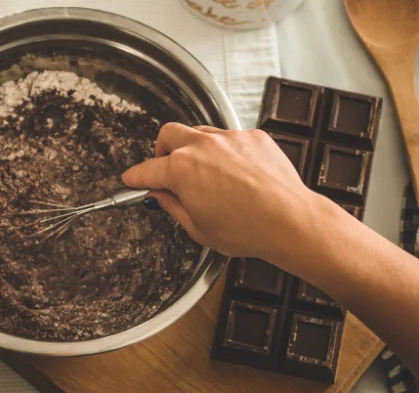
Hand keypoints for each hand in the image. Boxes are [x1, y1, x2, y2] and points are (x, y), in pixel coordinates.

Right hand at [122, 123, 316, 258]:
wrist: (290, 221)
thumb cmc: (246, 230)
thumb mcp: (197, 228)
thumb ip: (172, 206)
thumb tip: (159, 196)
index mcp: (181, 170)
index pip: (147, 169)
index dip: (135, 177)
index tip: (132, 179)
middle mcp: (202, 146)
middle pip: (168, 134)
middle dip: (162, 150)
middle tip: (167, 169)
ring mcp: (229, 138)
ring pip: (199, 132)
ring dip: (194, 148)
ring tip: (204, 172)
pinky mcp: (253, 137)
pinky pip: (230, 138)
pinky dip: (226, 152)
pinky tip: (236, 173)